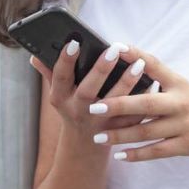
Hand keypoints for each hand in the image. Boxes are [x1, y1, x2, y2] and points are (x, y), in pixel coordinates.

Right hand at [29, 39, 150, 134]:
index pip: (60, 76)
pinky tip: (153, 84)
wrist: (84, 146)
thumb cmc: (72, 109)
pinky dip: (142, 101)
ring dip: (127, 83)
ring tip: (139, 63)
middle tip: (115, 49)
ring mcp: (98, 123)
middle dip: (101, 69)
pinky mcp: (117, 131)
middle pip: (88, 90)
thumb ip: (50, 74)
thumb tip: (34, 57)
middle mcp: (78, 110)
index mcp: (61, 98)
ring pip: (114, 104)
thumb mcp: (58, 94)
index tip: (74, 42)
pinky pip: (131, 116)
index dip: (65, 60)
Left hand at [85, 44, 188, 164]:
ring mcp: (184, 125)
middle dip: (119, 105)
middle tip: (94, 106)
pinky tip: (120, 155)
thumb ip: (158, 79)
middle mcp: (181, 102)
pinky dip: (137, 154)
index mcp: (178, 84)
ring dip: (121, 134)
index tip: (115, 47)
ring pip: (147, 131)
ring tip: (98, 136)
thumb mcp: (183, 87)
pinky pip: (157, 151)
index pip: (155, 65)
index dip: (136, 55)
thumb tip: (128, 66)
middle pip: (146, 103)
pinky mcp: (187, 145)